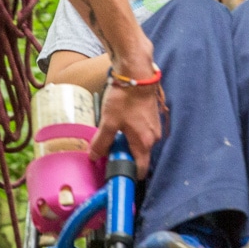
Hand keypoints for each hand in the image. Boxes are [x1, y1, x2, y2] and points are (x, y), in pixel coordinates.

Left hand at [91, 61, 164, 177]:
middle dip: (124, 155)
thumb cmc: (125, 99)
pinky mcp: (152, 116)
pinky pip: (142, 131)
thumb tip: (94, 156)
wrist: (137, 73)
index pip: (140, 170)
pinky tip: (121, 122)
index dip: (127, 174)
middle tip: (108, 150)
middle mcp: (153, 138)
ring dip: (127, 142)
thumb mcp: (109, 122)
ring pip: (140, 142)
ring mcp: (154, 126)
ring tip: (113, 134)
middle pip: (139, 156)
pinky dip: (132, 131)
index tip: (115, 173)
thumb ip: (102, 142)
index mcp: (144, 143)